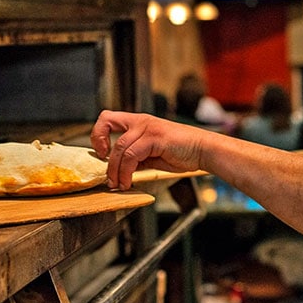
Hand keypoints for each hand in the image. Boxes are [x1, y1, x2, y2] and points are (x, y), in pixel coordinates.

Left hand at [90, 110, 206, 188]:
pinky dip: (126, 171)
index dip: (99, 134)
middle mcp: (140, 121)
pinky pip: (131, 155)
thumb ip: (135, 158)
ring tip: (118, 184)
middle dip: (101, 150)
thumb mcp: (151, 156)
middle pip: (107, 126)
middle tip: (106, 171)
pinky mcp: (155, 137)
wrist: (203, 151)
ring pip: (119, 147)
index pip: (107, 118)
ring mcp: (147, 127)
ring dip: (115, 170)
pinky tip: (128, 181)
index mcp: (138, 121)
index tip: (101, 153)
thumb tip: (118, 170)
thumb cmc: (181, 152)